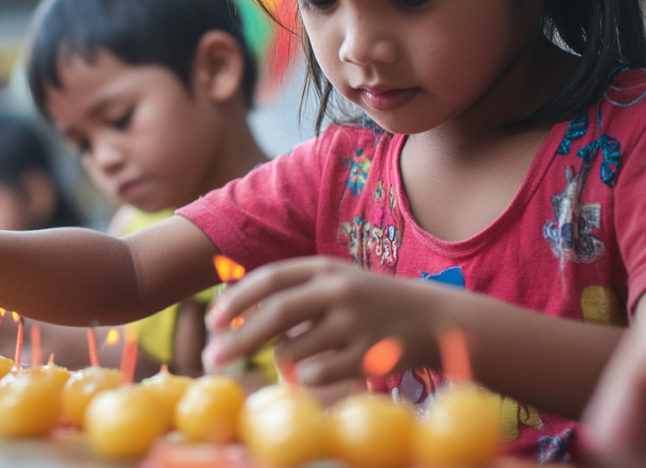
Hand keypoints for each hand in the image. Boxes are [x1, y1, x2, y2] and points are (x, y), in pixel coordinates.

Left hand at [204, 256, 441, 384]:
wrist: (434, 320)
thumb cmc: (367, 303)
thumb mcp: (331, 282)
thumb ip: (288, 290)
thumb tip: (228, 305)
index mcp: (325, 267)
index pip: (269, 279)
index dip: (236, 301)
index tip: (212, 322)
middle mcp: (340, 290)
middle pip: (275, 314)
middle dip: (237, 338)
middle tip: (210, 358)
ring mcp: (357, 322)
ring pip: (292, 350)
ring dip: (278, 362)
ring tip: (290, 360)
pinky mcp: (369, 355)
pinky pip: (316, 375)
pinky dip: (302, 379)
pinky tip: (311, 373)